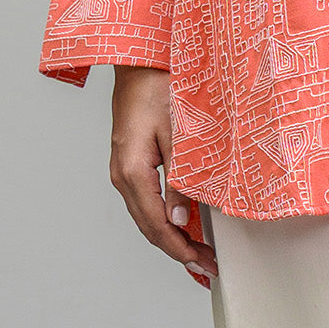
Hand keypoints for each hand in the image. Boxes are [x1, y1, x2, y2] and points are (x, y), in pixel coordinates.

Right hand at [109, 65, 217, 283]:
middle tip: (206, 265)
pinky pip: (144, 201)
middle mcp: (122, 175)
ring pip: (145, 217)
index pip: (157, 226)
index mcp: (133, 171)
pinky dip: (162, 219)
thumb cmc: (158, 86)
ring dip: (170, 237)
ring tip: (197, 251)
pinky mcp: (128, 163)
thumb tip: (181, 219)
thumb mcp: (177, 130)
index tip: (202, 263)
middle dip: (178, 250)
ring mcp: (122, 170)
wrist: (138, 62)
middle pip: (149, 227)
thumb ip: (180, 177)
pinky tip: (180, 223)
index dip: (180, 249)